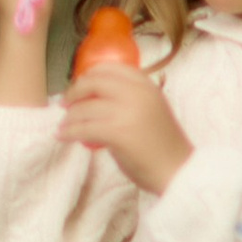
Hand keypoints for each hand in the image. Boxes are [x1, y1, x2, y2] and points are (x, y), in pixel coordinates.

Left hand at [58, 60, 190, 194]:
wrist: (178, 172)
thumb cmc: (163, 146)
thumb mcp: (150, 109)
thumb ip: (128, 99)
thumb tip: (92, 97)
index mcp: (146, 85)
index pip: (110, 69)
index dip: (89, 76)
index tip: (79, 86)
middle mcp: (137, 93)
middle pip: (93, 83)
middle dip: (74, 92)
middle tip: (65, 103)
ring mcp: (127, 111)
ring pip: (85, 108)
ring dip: (69, 117)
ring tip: (63, 125)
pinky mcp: (118, 132)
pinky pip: (84, 128)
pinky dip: (69, 132)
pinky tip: (63, 136)